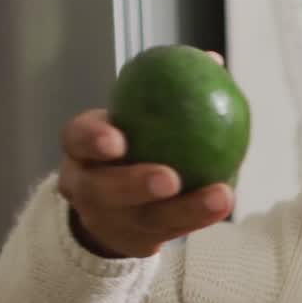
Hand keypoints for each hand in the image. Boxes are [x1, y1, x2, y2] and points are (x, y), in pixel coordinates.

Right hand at [56, 55, 232, 258]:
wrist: (115, 200)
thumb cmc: (134, 143)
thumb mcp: (139, 115)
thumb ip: (168, 90)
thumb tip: (213, 59)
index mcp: (81, 149)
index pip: (77, 139)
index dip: (92, 140)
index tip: (118, 139)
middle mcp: (87, 187)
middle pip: (102, 190)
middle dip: (134, 185)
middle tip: (171, 178)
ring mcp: (109, 221)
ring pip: (144, 220)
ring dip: (186, 210)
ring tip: (220, 195)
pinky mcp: (136, 243)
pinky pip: (170, 233)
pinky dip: (199, 218)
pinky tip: (225, 201)